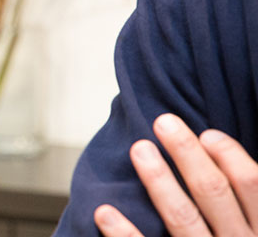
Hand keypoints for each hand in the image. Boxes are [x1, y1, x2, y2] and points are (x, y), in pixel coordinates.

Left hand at [94, 113, 257, 235]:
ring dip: (159, 181)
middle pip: (214, 192)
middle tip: (163, 122)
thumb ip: (247, 206)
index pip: (251, 184)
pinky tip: (105, 211)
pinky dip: (124, 234)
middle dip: (187, 153)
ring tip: (139, 150)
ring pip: (183, 219)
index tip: (206, 133)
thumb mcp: (257, 229)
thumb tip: (224, 158)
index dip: (230, 155)